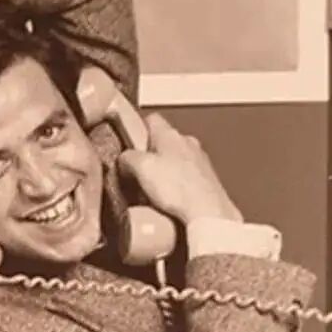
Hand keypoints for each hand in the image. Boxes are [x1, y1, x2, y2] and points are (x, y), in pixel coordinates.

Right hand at [117, 114, 242, 224]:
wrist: (207, 212)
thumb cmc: (179, 188)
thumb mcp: (141, 168)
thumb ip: (128, 157)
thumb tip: (124, 158)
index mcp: (171, 134)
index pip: (151, 119)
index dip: (137, 130)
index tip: (129, 144)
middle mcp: (188, 143)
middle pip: (163, 142)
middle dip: (149, 157)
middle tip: (138, 173)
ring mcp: (200, 161)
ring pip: (175, 161)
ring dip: (164, 173)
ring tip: (153, 192)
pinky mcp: (207, 180)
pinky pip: (185, 179)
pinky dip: (176, 187)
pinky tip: (170, 201)